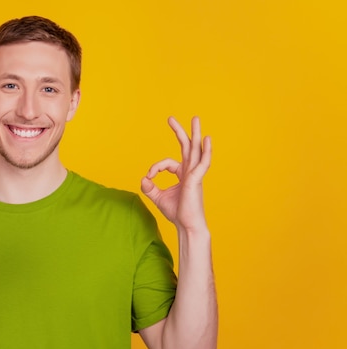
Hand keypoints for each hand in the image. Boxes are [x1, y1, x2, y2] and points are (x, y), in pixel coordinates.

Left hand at [140, 116, 211, 231]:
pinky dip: (206, 151)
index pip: (167, 163)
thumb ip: (150, 188)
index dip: (155, 167)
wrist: (187, 226)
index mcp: (183, 174)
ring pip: (195, 150)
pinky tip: (207, 139)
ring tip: (195, 119)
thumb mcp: (158, 198)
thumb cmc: (177, 213)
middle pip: (186, 147)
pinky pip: (203, 162)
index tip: (148, 177)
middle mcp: (190, 171)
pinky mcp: (196, 180)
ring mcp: (195, 174)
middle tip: (170, 118)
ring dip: (195, 134)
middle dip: (179, 132)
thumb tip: (143, 179)